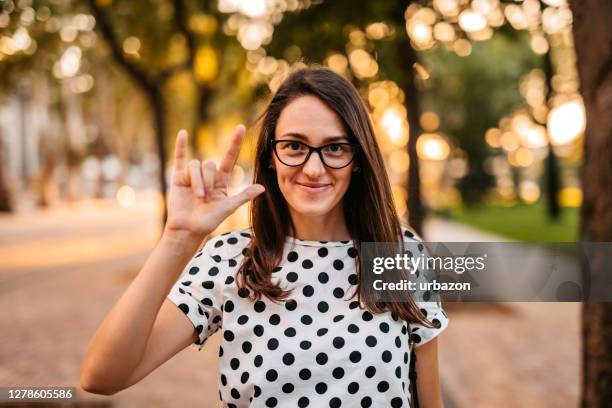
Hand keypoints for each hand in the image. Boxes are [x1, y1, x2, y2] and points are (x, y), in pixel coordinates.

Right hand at [164, 125, 264, 240]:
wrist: (188, 229)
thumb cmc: (209, 221)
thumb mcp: (228, 208)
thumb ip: (243, 196)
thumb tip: (262, 188)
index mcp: (221, 180)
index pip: (229, 157)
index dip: (235, 143)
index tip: (241, 128)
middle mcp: (208, 175)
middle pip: (209, 164)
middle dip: (208, 181)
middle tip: (205, 198)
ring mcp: (193, 175)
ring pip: (196, 165)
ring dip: (197, 181)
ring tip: (197, 197)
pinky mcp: (179, 177)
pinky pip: (180, 158)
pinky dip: (181, 145)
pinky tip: (183, 133)